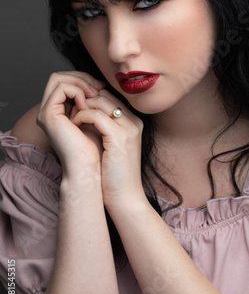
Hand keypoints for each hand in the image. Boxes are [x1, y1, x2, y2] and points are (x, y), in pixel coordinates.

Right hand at [37, 71, 105, 173]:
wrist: (90, 169)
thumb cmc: (97, 149)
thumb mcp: (96, 119)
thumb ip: (93, 102)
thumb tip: (99, 83)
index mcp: (60, 111)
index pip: (67, 82)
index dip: (85, 79)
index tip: (103, 87)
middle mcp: (50, 110)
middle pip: (60, 76)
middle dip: (82, 77)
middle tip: (99, 87)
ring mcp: (47, 112)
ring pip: (57, 78)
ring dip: (80, 82)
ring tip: (94, 95)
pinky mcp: (48, 115)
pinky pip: (61, 88)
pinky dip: (77, 91)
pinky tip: (87, 106)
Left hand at [70, 89, 146, 211]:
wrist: (125, 199)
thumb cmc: (114, 176)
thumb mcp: (110, 146)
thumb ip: (102, 128)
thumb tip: (83, 112)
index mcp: (134, 122)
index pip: (110, 96)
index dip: (91, 98)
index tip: (75, 107)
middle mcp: (135, 122)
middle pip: (106, 94)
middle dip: (84, 98)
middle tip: (69, 109)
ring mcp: (129, 128)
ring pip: (100, 100)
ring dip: (81, 106)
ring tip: (70, 117)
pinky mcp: (119, 137)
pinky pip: (95, 115)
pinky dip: (81, 116)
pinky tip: (73, 124)